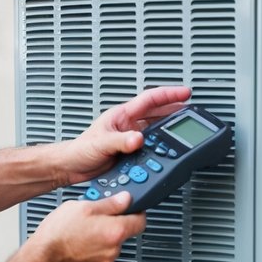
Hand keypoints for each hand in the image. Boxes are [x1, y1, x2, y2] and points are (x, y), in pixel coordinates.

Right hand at [30, 191, 145, 261]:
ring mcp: (106, 261)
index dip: (136, 212)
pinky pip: (102, 256)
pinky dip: (95, 250)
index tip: (130, 208)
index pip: (141, 221)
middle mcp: (114, 248)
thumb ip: (110, 203)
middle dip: (114, 224)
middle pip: (124, 233)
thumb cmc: (60, 231)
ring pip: (112, 245)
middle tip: (96, 218)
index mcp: (115, 231)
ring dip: (103, 238)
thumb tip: (125, 198)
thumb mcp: (84, 207)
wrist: (43, 256)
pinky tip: (82, 243)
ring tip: (84, 231)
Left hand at [63, 85, 191, 183]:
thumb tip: (138, 138)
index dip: (169, 95)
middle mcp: (128, 124)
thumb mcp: (100, 143)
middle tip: (191, 110)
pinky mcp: (130, 152)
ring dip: (169, 129)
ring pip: (156, 130)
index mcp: (122, 115)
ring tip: (184, 129)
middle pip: (157, 112)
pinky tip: (167, 152)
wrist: (70, 167)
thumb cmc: (79, 150)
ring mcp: (130, 138)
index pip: (150, 99)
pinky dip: (161, 147)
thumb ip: (120, 141)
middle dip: (175, 110)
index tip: (185, 93)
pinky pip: (150, 146)